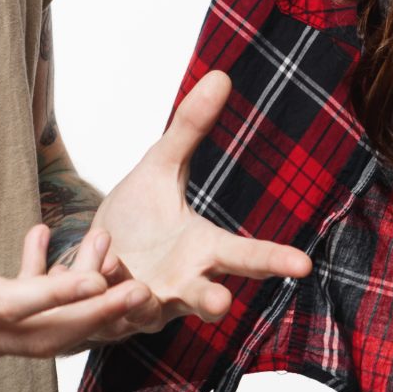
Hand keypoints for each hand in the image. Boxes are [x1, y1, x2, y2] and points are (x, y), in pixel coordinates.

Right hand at [0, 129, 149, 380]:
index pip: (8, 305)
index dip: (57, 293)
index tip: (101, 280)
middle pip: (40, 338)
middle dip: (95, 316)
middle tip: (143, 289)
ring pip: (37, 343)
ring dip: (79, 310)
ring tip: (114, 264)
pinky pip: (21, 339)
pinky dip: (48, 309)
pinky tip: (44, 249)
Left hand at [80, 72, 313, 337]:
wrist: (89, 254)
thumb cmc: (138, 216)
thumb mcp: (160, 166)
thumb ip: (188, 129)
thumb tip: (221, 75)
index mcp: (203, 251)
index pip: (247, 257)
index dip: (275, 261)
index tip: (304, 265)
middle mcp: (181, 286)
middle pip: (207, 300)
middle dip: (211, 303)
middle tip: (221, 303)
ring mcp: (144, 306)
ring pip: (148, 313)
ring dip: (139, 299)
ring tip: (131, 277)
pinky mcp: (108, 316)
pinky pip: (103, 308)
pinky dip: (94, 285)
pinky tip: (90, 270)